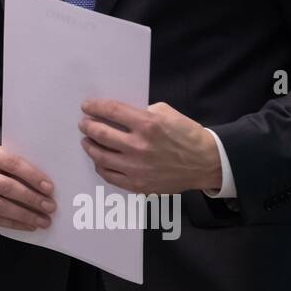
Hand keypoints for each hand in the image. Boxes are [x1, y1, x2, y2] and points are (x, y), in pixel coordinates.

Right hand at [0, 142, 55, 229]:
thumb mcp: (2, 160)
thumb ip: (19, 168)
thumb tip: (46, 187)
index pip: (12, 164)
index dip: (33, 176)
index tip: (50, 189)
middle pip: (7, 187)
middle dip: (32, 198)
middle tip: (50, 207)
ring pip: (2, 206)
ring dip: (26, 215)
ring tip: (43, 220)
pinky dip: (15, 224)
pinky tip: (29, 225)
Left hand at [78, 100, 220, 193]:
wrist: (206, 163)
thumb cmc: (187, 135)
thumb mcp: (167, 113)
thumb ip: (142, 112)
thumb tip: (119, 115)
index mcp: (148, 124)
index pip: (111, 111)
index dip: (94, 107)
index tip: (86, 106)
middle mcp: (139, 146)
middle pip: (101, 134)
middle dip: (87, 126)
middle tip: (84, 123)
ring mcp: (137, 168)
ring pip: (101, 157)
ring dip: (90, 146)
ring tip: (87, 140)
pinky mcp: (139, 185)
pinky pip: (110, 176)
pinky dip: (100, 166)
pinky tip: (99, 160)